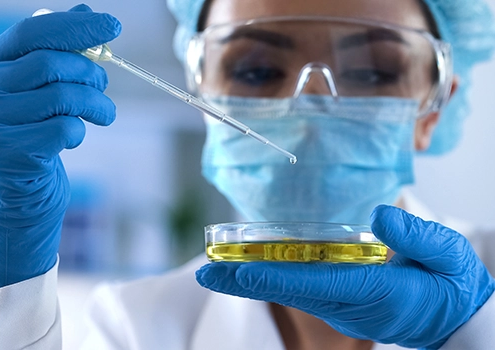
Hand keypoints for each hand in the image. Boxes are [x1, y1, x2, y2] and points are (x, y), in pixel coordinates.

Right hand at [0, 5, 120, 290]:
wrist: (22, 185)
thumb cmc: (36, 127)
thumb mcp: (44, 85)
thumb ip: (60, 50)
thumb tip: (86, 11)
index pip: (33, 33)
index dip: (75, 27)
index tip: (112, 26)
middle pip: (52, 64)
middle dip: (91, 73)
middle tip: (103, 88)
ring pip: (64, 96)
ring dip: (97, 104)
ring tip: (104, 113)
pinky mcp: (14, 152)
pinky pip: (64, 128)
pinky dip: (81, 130)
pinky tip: (74, 137)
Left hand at [196, 205, 494, 348]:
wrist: (453, 316)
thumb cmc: (450, 284)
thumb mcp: (448, 256)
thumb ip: (416, 237)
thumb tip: (378, 217)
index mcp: (374, 293)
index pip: (314, 283)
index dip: (274, 275)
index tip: (238, 270)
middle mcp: (349, 304)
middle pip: (290, 290)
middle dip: (246, 281)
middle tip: (206, 272)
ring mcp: (342, 305)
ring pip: (291, 290)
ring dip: (252, 279)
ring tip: (217, 267)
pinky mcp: (340, 300)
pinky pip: (301, 288)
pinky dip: (272, 277)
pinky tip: (250, 267)